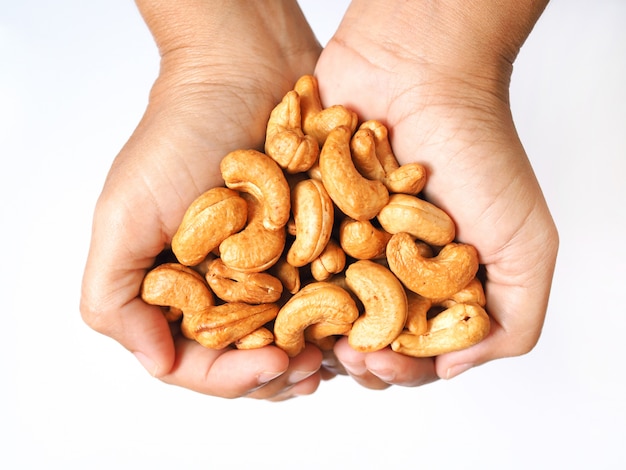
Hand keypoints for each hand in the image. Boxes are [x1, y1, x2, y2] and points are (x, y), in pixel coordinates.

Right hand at [80, 0, 325, 400]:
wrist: (241, 72)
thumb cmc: (177, 136)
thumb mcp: (124, 215)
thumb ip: (114, 296)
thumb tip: (154, 361)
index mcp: (168, 288)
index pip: (192, 360)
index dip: (229, 378)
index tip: (274, 365)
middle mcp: (213, 284)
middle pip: (240, 358)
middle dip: (274, 375)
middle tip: (308, 372)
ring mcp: (260, 267)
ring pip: (283, 337)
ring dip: (307, 355)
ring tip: (332, 359)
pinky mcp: (300, 243)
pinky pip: (318, 296)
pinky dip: (332, 317)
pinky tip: (350, 325)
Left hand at [314, 0, 557, 388]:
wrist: (418, 70)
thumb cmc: (478, 152)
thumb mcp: (525, 242)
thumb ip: (514, 317)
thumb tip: (456, 367)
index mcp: (437, 281)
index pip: (416, 349)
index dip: (401, 370)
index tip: (385, 367)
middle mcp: (389, 265)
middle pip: (364, 334)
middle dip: (354, 355)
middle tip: (346, 356)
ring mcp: (343, 239)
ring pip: (319, 307)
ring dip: (312, 332)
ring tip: (309, 336)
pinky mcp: (304, 211)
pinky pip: (285, 258)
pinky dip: (279, 283)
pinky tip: (277, 299)